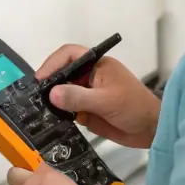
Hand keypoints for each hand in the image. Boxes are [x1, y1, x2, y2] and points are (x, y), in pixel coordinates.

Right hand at [37, 44, 159, 148]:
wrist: (150, 129)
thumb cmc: (134, 107)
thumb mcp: (106, 101)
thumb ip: (79, 97)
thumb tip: (52, 94)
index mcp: (97, 65)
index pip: (69, 55)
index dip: (53, 63)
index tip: (40, 80)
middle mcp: (89, 77)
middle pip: (62, 74)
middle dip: (48, 83)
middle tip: (33, 98)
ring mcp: (87, 94)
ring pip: (62, 93)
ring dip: (51, 101)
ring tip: (36, 111)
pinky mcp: (86, 111)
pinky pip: (67, 110)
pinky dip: (58, 115)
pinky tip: (49, 122)